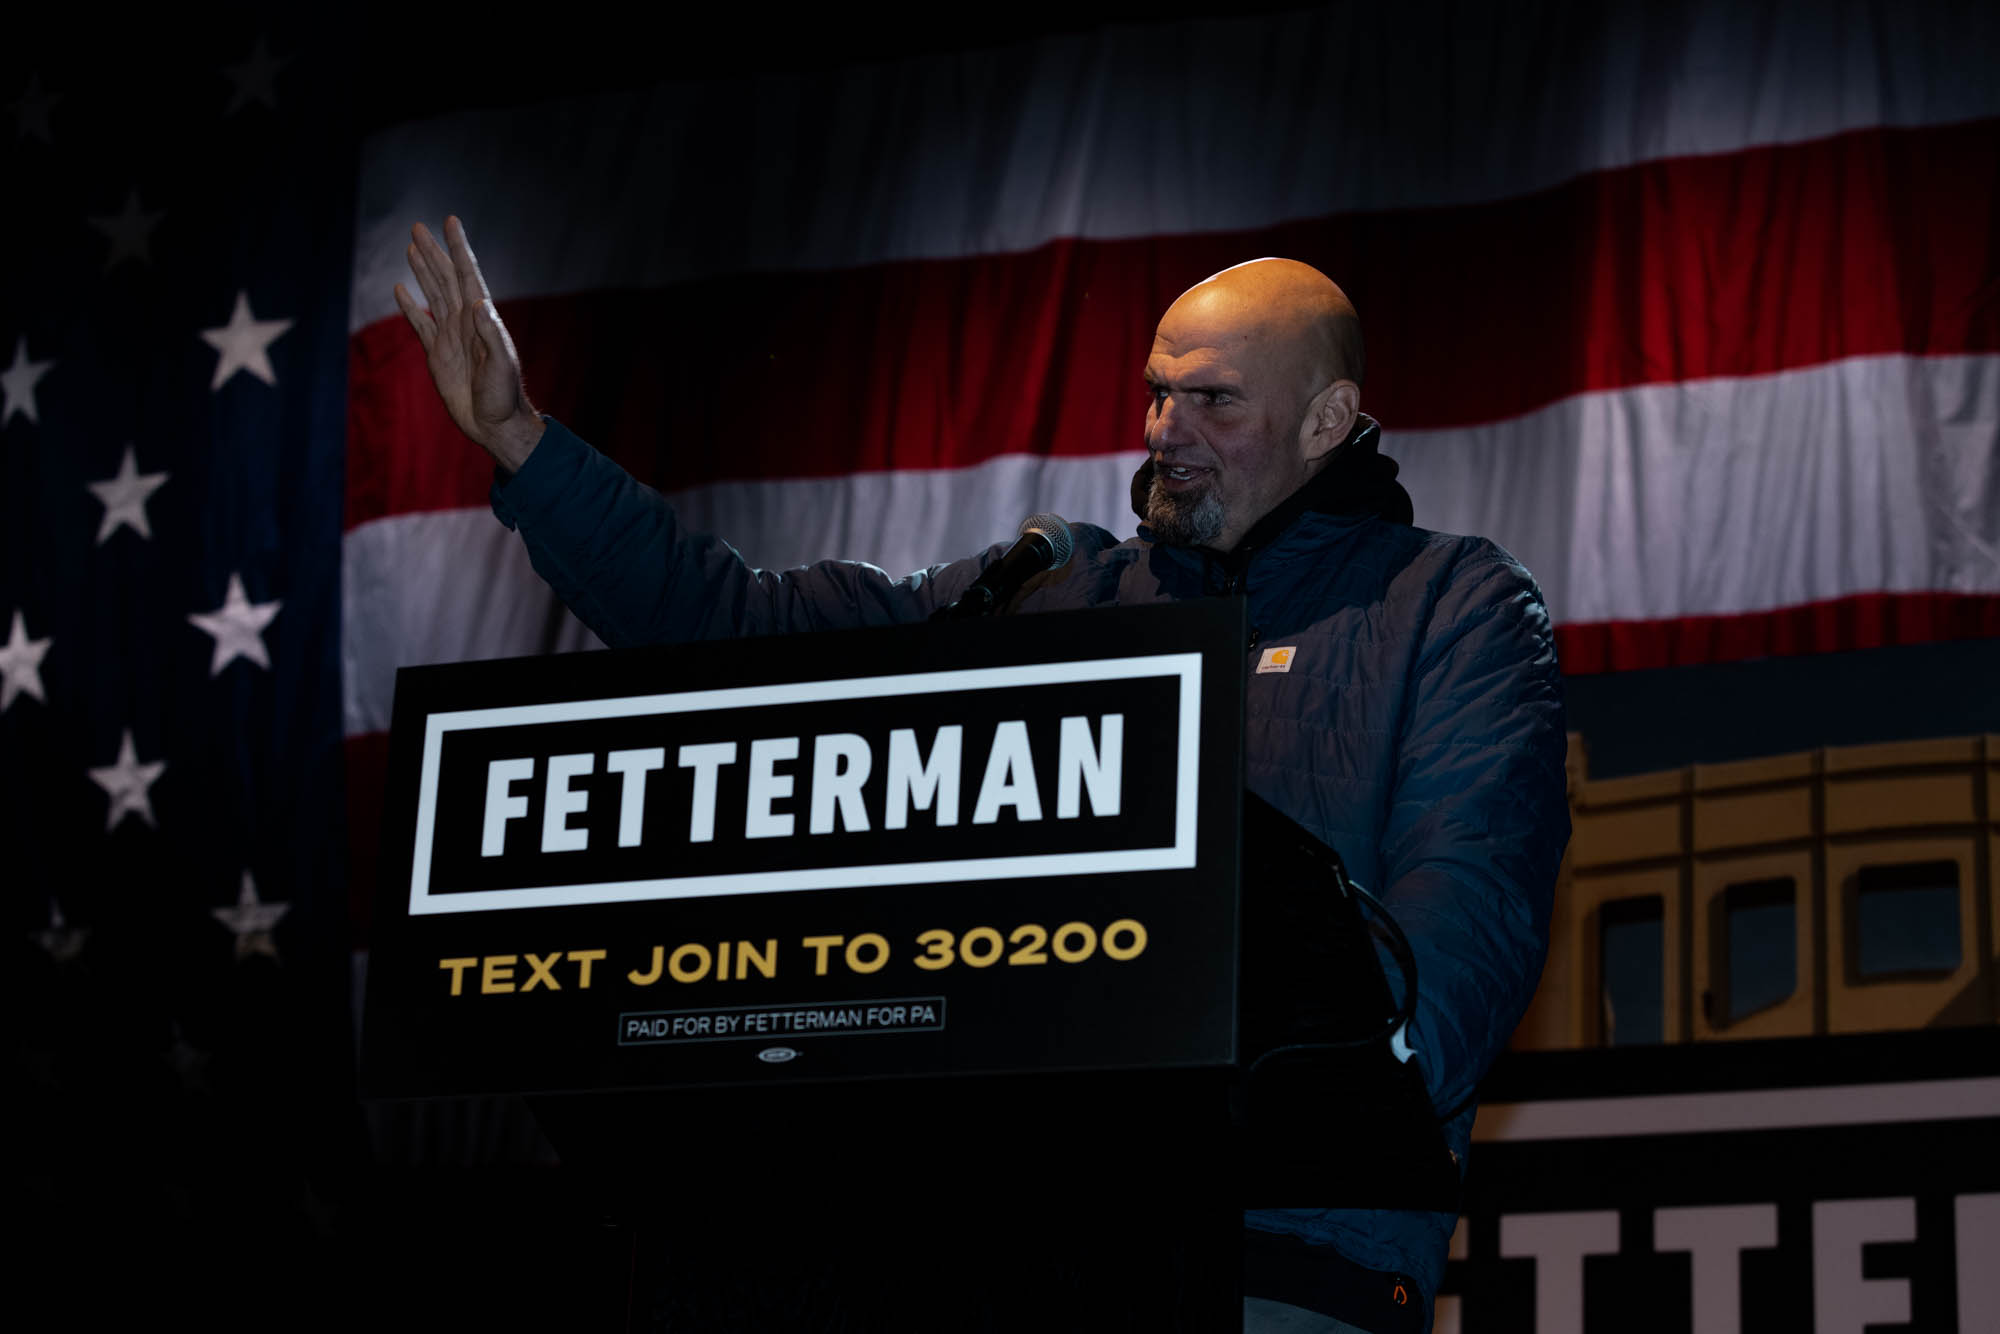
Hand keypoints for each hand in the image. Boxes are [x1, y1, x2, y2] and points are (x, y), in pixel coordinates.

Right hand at [393, 215, 545, 470]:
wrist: (495, 426)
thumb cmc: (504, 397)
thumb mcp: (501, 365)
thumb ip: (491, 335)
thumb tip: (478, 304)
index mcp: (481, 320)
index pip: (467, 276)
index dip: (459, 249)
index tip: (451, 221)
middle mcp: (465, 322)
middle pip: (445, 278)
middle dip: (433, 252)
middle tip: (418, 226)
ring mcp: (450, 337)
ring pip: (432, 294)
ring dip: (422, 270)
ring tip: (411, 246)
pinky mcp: (437, 354)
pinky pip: (420, 324)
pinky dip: (410, 306)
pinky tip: (401, 289)